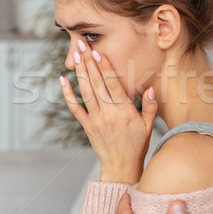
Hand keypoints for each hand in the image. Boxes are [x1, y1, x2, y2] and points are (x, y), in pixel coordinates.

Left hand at [60, 40, 157, 183]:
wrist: (121, 167)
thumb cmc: (137, 146)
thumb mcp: (148, 126)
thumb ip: (149, 106)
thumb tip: (149, 89)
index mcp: (124, 111)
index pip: (113, 84)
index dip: (104, 67)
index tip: (98, 52)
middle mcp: (108, 113)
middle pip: (97, 83)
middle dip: (89, 63)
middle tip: (82, 45)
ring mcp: (96, 120)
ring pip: (85, 92)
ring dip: (79, 73)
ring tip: (75, 56)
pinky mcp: (87, 126)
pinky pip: (75, 108)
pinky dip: (68, 94)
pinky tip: (63, 81)